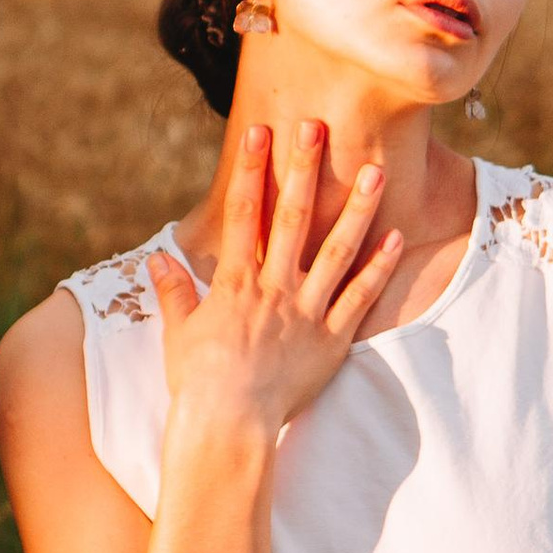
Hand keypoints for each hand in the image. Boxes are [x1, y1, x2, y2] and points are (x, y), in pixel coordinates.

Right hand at [149, 119, 404, 441]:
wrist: (228, 426)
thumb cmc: (198, 383)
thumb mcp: (179, 333)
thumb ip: (174, 292)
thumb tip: (157, 257)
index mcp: (235, 283)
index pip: (243, 214)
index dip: (251, 170)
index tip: (259, 132)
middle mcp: (273, 288)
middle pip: (292, 218)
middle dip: (304, 169)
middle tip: (316, 126)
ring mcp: (306, 312)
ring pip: (336, 250)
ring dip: (356, 207)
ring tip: (375, 170)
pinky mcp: (332, 338)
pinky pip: (360, 297)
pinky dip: (378, 266)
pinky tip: (395, 236)